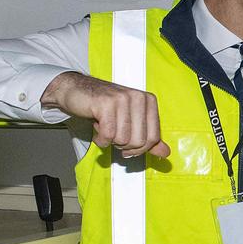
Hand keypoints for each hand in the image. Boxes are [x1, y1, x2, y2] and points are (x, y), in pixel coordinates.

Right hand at [42, 71, 169, 158]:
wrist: (77, 90)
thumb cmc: (104, 106)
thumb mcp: (130, 121)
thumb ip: (148, 137)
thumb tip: (165, 153)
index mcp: (148, 101)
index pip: (153, 138)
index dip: (139, 148)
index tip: (128, 145)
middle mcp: (138, 97)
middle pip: (139, 141)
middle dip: (123, 145)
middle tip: (113, 135)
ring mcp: (123, 99)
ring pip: (123, 139)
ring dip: (110, 141)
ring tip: (104, 128)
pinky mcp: (106, 104)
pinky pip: (108, 135)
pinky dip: (100, 139)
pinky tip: (97, 129)